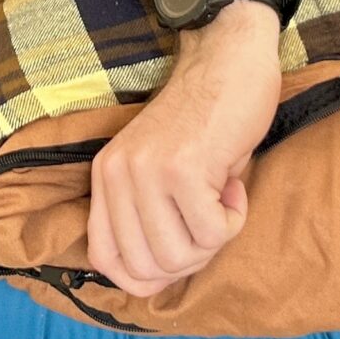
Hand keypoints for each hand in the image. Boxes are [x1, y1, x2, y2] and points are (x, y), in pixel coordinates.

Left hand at [86, 0, 283, 297]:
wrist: (230, 59)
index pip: (105, 260)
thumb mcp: (158, 170)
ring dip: (213, 241)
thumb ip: (148, 217)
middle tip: (211, 224)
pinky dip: (234, 220)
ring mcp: (146, 172)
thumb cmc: (205, 119)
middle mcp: (117, 175)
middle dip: (189, 260)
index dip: (145, 277)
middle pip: (146, 269)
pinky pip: (212, 233)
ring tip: (222, 200)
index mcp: (105, 176)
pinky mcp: (183, 168)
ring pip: (178, 257)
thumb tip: (157, 279)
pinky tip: (234, 184)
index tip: (180, 255)